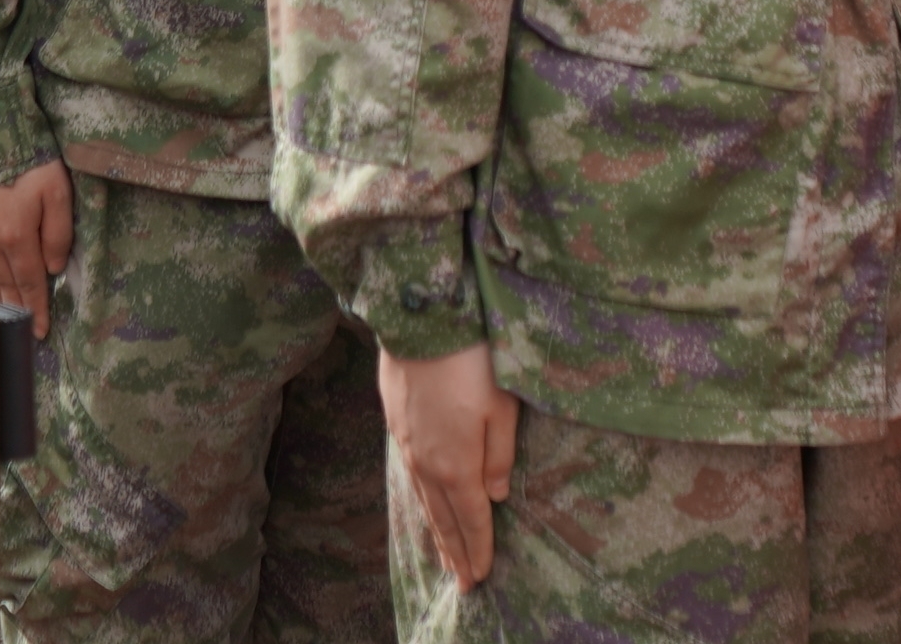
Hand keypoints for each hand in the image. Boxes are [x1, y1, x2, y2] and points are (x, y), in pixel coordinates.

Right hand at [0, 163, 73, 335]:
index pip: (29, 282)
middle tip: (24, 330)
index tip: (40, 331)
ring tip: (6, 314)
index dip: (36, 308)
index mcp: (16, 235)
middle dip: (17, 309)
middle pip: (6, 284)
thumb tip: (54, 268)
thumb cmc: (26, 155)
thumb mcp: (56, 190)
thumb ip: (58, 232)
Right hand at [378, 343, 517, 585]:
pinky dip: (420, 501)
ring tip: (444, 556)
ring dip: (436, 531)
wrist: (421, 318)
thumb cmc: (473, 358)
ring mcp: (407, 445)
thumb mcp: (503, 406)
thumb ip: (501, 455)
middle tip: (463, 583)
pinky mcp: (397, 424)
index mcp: (456, 464)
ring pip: (423, 500)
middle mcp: (427, 463)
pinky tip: (424, 503)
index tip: (482, 576)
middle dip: (455, 552)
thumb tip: (496, 495)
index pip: (470, 518)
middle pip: (443, 518)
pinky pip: (410, 477)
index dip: (478, 548)